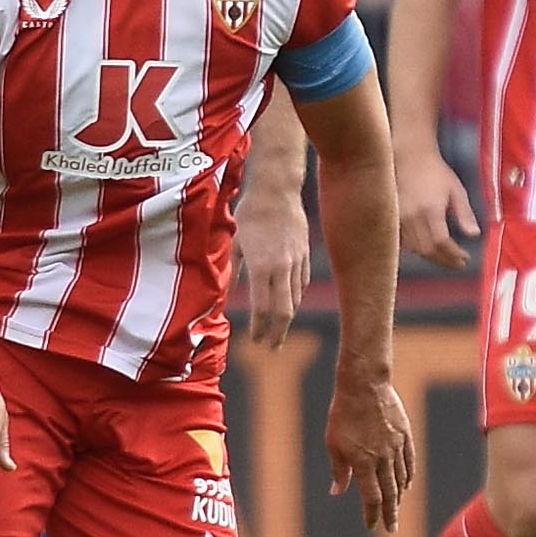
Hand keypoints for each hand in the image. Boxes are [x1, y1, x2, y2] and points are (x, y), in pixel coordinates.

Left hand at [231, 176, 310, 347]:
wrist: (277, 189)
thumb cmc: (250, 213)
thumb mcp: (235, 242)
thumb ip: (234, 270)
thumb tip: (230, 293)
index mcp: (261, 267)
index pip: (262, 308)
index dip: (259, 328)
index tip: (254, 340)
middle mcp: (281, 268)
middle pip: (284, 311)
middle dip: (278, 333)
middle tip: (273, 347)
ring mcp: (296, 261)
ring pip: (295, 298)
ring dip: (287, 318)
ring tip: (280, 329)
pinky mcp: (305, 253)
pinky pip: (302, 282)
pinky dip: (296, 297)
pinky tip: (290, 303)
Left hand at [324, 366, 415, 532]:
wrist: (364, 385)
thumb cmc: (343, 414)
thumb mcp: (333, 443)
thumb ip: (339, 470)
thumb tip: (337, 492)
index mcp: (364, 463)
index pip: (371, 498)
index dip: (372, 515)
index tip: (372, 526)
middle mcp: (383, 459)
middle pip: (390, 493)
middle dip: (390, 513)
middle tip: (392, 528)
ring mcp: (396, 447)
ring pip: (401, 478)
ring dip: (399, 496)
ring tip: (396, 507)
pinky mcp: (405, 435)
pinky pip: (409, 461)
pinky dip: (409, 476)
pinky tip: (407, 484)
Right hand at [397, 147, 478, 268]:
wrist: (409, 156)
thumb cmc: (435, 171)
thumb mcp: (456, 189)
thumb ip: (464, 213)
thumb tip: (474, 235)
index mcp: (430, 209)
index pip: (442, 242)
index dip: (454, 254)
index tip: (465, 258)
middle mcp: (412, 216)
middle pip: (428, 249)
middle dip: (445, 260)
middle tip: (458, 262)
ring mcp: (399, 218)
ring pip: (415, 248)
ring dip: (432, 256)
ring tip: (446, 257)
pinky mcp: (392, 218)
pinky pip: (404, 242)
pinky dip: (417, 249)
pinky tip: (428, 249)